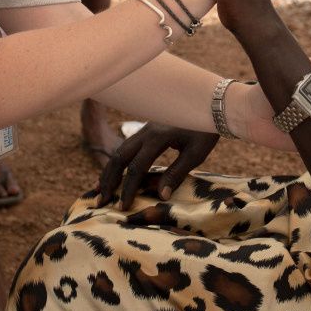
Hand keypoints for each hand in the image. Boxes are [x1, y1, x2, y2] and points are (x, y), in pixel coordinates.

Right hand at [97, 123, 218, 208]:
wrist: (210, 104)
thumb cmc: (205, 130)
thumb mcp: (196, 153)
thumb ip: (176, 173)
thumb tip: (161, 196)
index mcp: (158, 138)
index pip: (137, 167)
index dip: (128, 188)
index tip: (123, 206)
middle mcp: (146, 132)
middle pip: (120, 157)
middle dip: (109, 181)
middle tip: (101, 202)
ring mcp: (145, 129)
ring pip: (119, 151)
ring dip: (109, 171)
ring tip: (100, 191)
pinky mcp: (147, 129)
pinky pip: (127, 146)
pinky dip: (116, 162)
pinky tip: (111, 174)